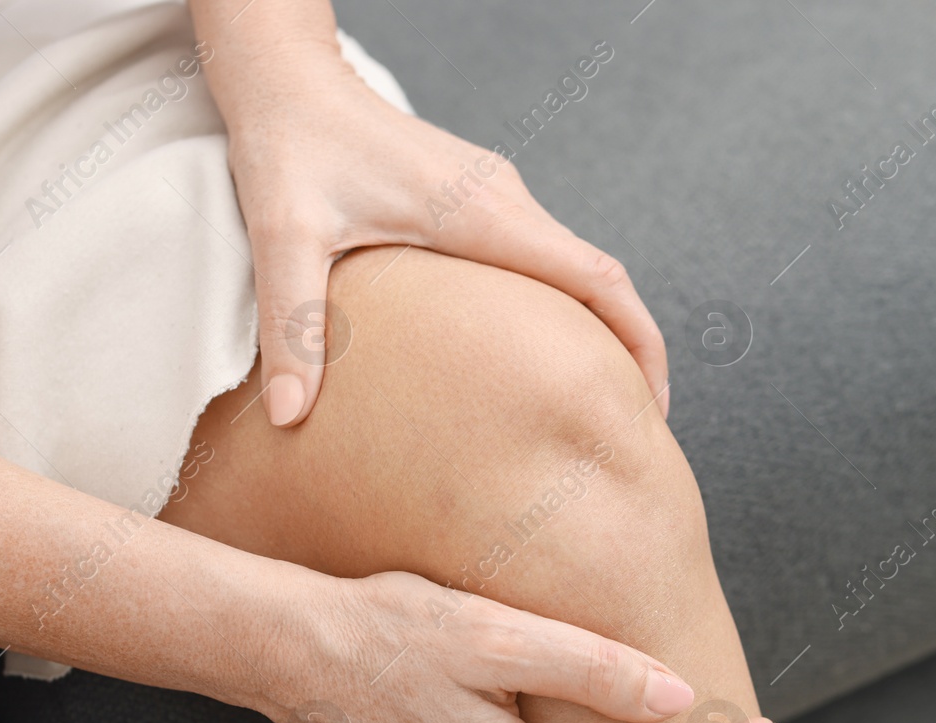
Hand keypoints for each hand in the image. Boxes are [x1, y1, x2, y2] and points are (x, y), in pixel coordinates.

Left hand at [212, 39, 668, 426]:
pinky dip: (557, 310)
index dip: (638, 344)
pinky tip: (532, 355)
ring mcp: (495, 199)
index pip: (597, 279)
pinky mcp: (476, 201)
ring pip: (571, 271)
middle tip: (625, 427)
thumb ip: (294, 327)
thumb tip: (291, 416)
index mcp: (484, 213)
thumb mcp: (284, 237)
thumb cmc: (289, 147)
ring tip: (588, 402)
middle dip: (628, 351)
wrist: (287, 82)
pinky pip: (539, 260)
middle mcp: (504, 202)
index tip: (651, 406)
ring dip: (593, 331)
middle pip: (600, 281)